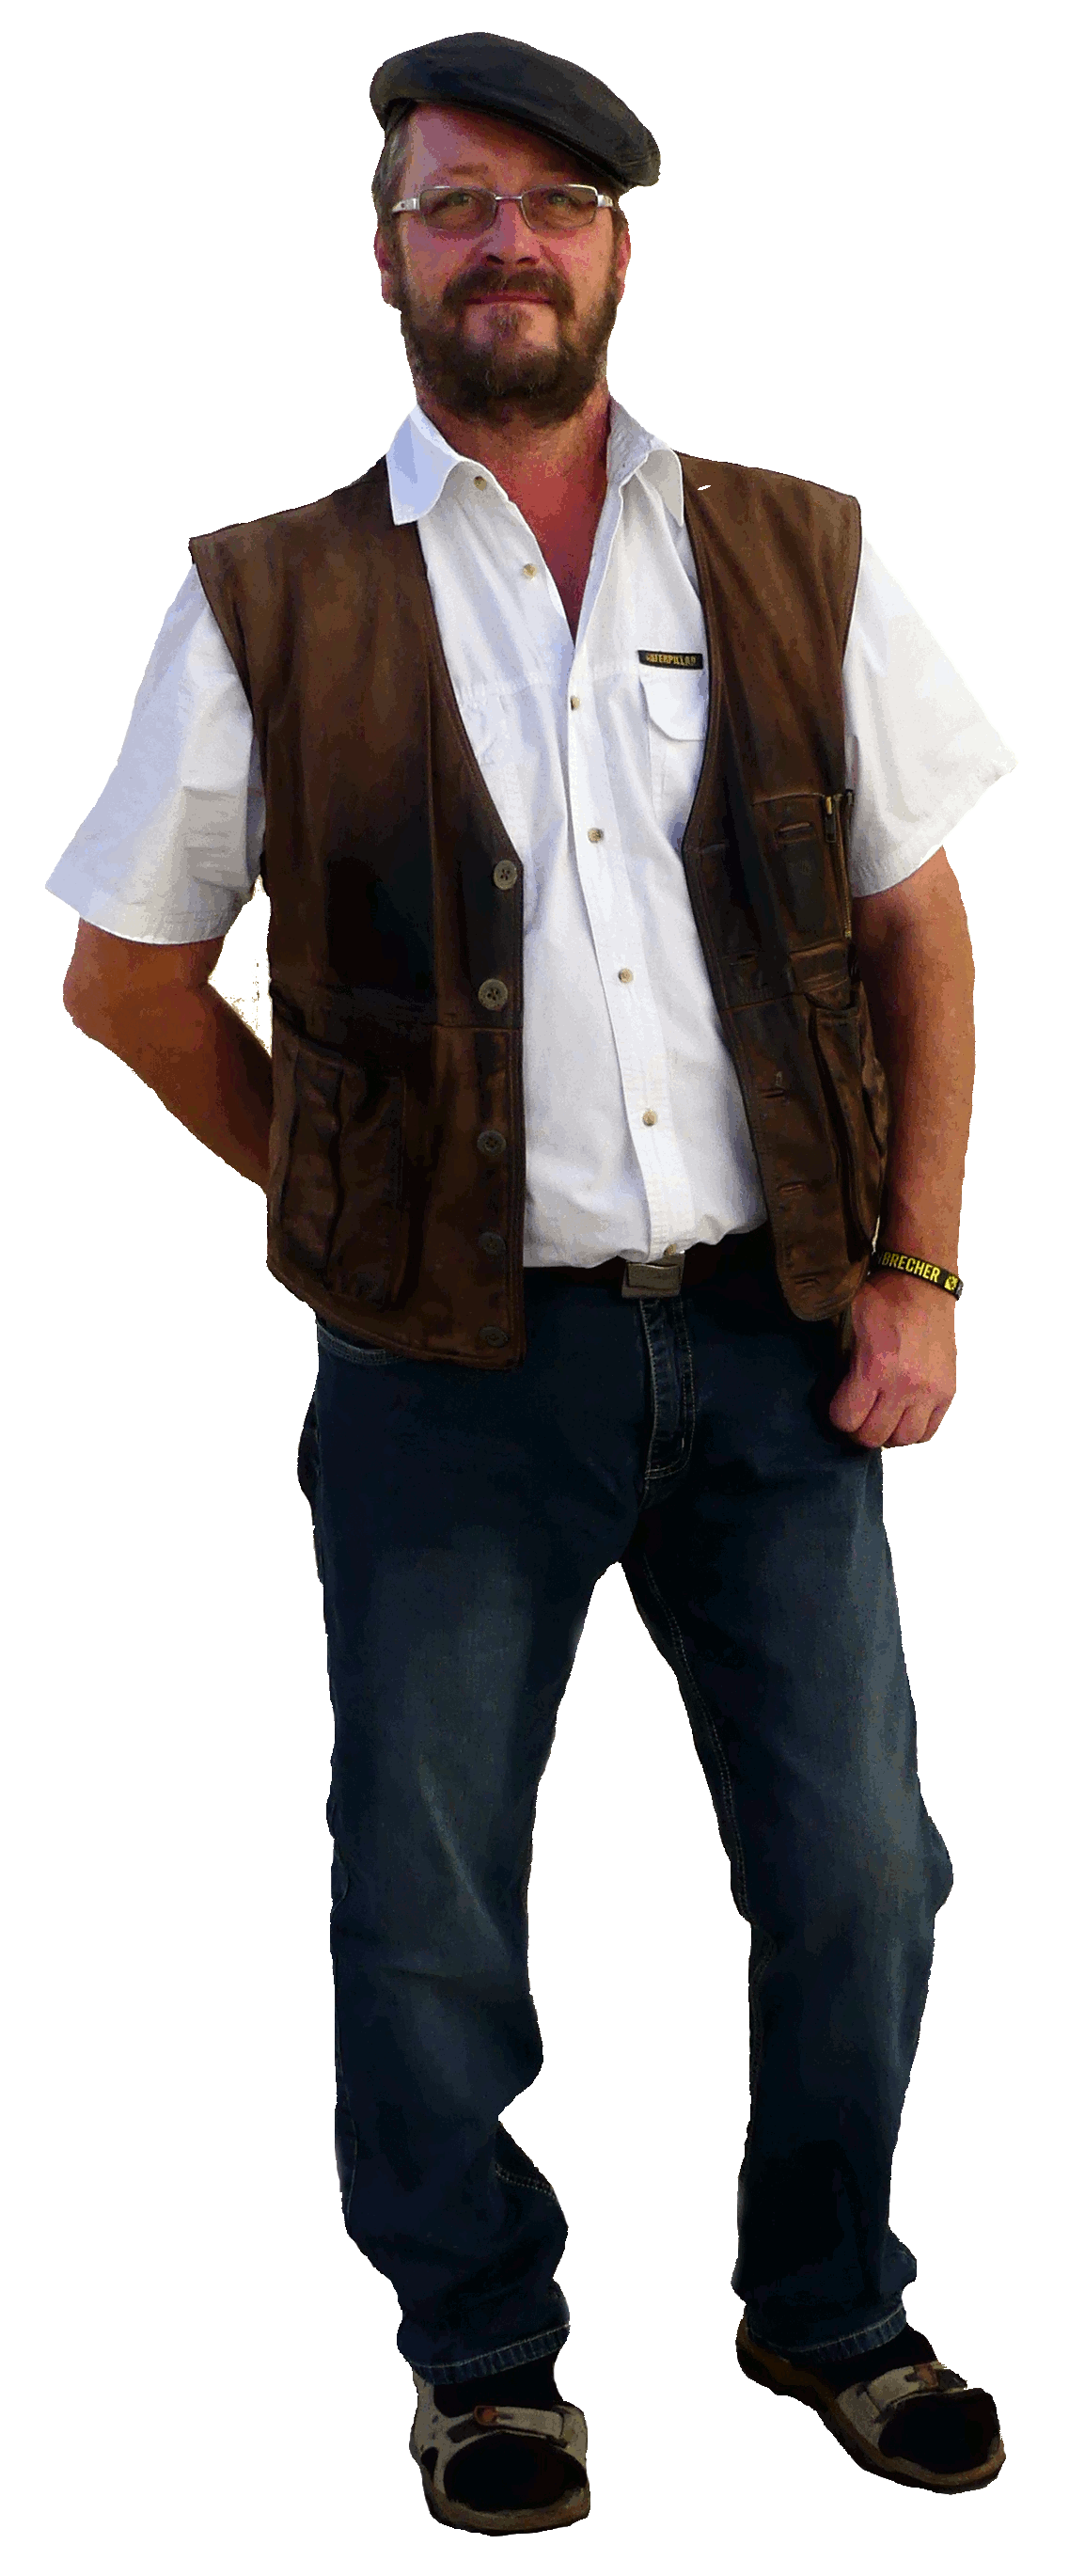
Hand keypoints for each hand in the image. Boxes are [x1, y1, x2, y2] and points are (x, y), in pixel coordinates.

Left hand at [829, 1271, 956, 1447]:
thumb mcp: (846, 1320)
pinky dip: (912, 1431)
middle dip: (857, 1430)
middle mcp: (906, 1385)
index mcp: (876, 1367)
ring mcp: (930, 1390)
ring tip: (878, 1417)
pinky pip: (928, 1431)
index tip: (835, 1405)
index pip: (847, 1420)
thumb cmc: (882, 1298)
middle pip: (873, 1436)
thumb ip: (836, 1355)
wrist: (924, 1282)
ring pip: (903, 1440)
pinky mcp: (948, 1390)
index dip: (836, 1416)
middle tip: (854, 1415)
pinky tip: (900, 1416)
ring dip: (886, 1433)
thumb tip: (825, 1386)